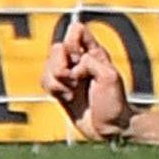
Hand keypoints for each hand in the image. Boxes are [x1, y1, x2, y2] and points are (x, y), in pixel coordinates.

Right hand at [46, 24, 132, 141]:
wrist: (109, 129)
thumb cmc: (115, 103)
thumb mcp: (109, 77)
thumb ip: (90, 62)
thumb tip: (73, 65)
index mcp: (94, 52)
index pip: (75, 30)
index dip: (72, 41)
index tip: (80, 58)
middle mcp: (79, 60)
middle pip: (56, 47)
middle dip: (61, 66)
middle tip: (76, 81)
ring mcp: (67, 74)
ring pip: (48, 65)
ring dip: (58, 81)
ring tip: (73, 92)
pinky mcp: (59, 89)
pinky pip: (44, 79)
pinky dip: (53, 88)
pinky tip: (66, 98)